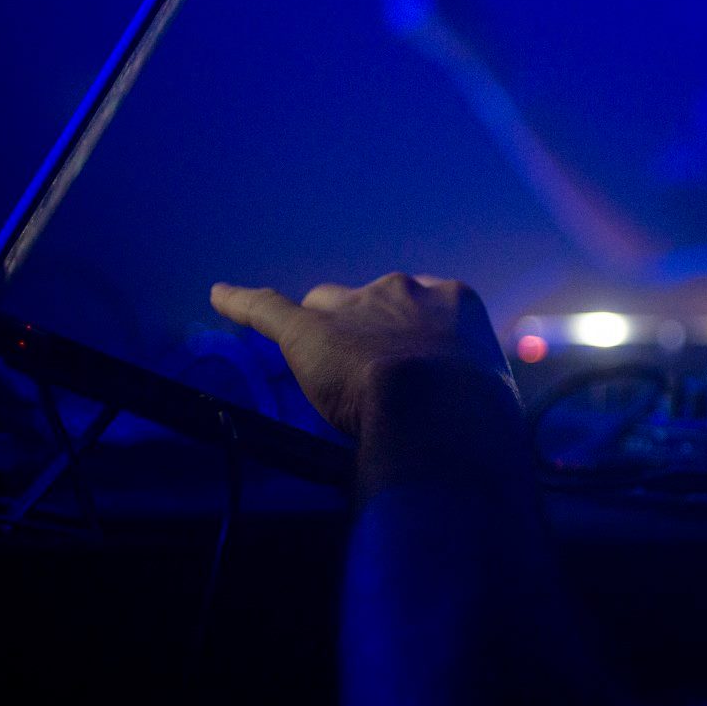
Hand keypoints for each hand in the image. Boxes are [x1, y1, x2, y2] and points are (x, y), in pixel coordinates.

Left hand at [210, 272, 510, 438]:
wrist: (441, 410)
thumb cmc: (478, 412)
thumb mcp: (486, 390)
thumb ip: (464, 386)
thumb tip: (469, 415)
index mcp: (452, 300)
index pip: (421, 307)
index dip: (413, 338)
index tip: (416, 364)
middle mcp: (403, 290)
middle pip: (371, 304)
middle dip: (370, 335)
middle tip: (378, 383)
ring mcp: (353, 306)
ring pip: (326, 311)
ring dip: (327, 338)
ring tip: (330, 376)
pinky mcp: (305, 329)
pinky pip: (266, 308)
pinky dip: (241, 302)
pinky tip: (219, 296)